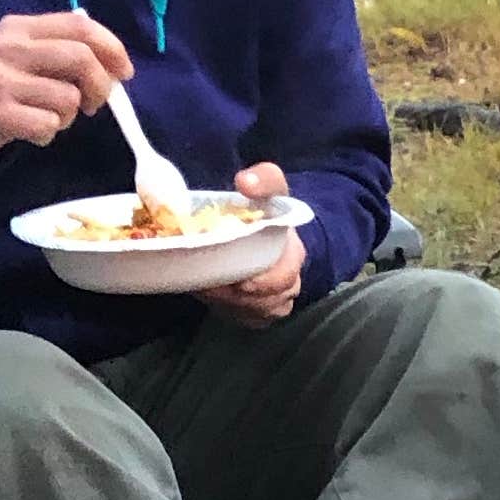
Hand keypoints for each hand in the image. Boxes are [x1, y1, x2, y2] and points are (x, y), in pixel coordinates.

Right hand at [0, 9, 128, 155]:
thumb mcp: (17, 49)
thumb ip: (57, 48)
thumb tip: (110, 64)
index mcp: (21, 27)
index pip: (80, 26)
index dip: (112, 48)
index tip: (124, 72)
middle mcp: (11, 48)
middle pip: (81, 59)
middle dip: (100, 87)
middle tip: (93, 104)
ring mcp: (2, 80)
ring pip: (67, 98)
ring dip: (69, 116)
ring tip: (48, 117)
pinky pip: (47, 126)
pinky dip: (48, 134)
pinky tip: (32, 131)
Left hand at [207, 160, 305, 328]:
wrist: (259, 229)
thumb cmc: (265, 208)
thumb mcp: (270, 186)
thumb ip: (264, 179)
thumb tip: (245, 182)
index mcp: (294, 256)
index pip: (283, 279)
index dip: (260, 283)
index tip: (238, 280)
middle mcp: (290, 285)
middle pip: (266, 302)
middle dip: (237, 296)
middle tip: (208, 285)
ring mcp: (276, 303)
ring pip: (254, 313)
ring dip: (229, 304)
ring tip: (205, 287)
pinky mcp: (261, 314)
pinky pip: (246, 320)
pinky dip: (228, 311)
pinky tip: (212, 295)